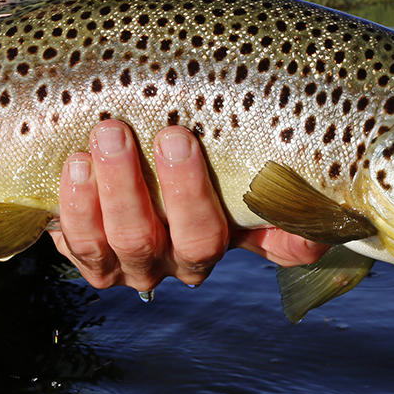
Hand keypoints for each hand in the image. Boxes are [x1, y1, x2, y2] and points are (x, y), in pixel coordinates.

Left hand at [49, 120, 328, 291]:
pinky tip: (74, 164)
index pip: (207, 236)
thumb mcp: (234, 185)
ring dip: (107, 189)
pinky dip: (71, 203)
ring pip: (108, 240)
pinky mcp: (78, 251)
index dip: (195, 196)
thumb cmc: (196, 168)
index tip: (185, 140)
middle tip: (159, 130)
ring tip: (107, 134)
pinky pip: (71, 238)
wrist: (129, 162)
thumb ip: (272, 203)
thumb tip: (323, 230)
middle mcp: (159, 263)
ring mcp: (115, 261)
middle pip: (151, 239)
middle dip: (154, 185)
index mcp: (203, 248)